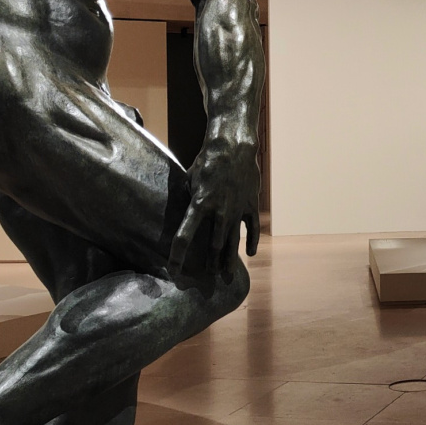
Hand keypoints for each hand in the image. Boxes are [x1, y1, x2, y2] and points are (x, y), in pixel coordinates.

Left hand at [169, 135, 259, 276]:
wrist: (234, 146)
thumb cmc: (207, 160)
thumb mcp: (190, 179)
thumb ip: (190, 199)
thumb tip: (183, 211)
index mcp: (199, 205)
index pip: (184, 237)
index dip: (177, 257)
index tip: (173, 271)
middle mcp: (219, 211)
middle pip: (213, 246)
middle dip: (209, 264)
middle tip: (207, 278)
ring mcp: (237, 210)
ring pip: (233, 242)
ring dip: (229, 260)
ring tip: (227, 275)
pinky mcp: (250, 205)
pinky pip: (252, 228)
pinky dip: (252, 242)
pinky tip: (250, 253)